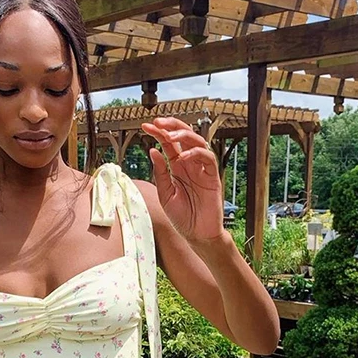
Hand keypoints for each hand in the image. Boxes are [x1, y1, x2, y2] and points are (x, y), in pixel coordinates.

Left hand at [141, 117, 225, 241]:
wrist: (197, 235)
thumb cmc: (183, 217)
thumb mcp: (165, 194)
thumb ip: (160, 173)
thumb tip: (153, 150)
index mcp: (177, 167)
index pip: (168, 143)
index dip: (157, 132)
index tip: (144, 126)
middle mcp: (190, 164)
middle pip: (183, 135)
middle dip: (170, 125)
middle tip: (157, 122)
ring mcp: (202, 169)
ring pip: (197, 141)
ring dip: (183, 134)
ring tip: (168, 134)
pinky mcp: (213, 177)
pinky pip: (207, 158)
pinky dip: (195, 153)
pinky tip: (182, 157)